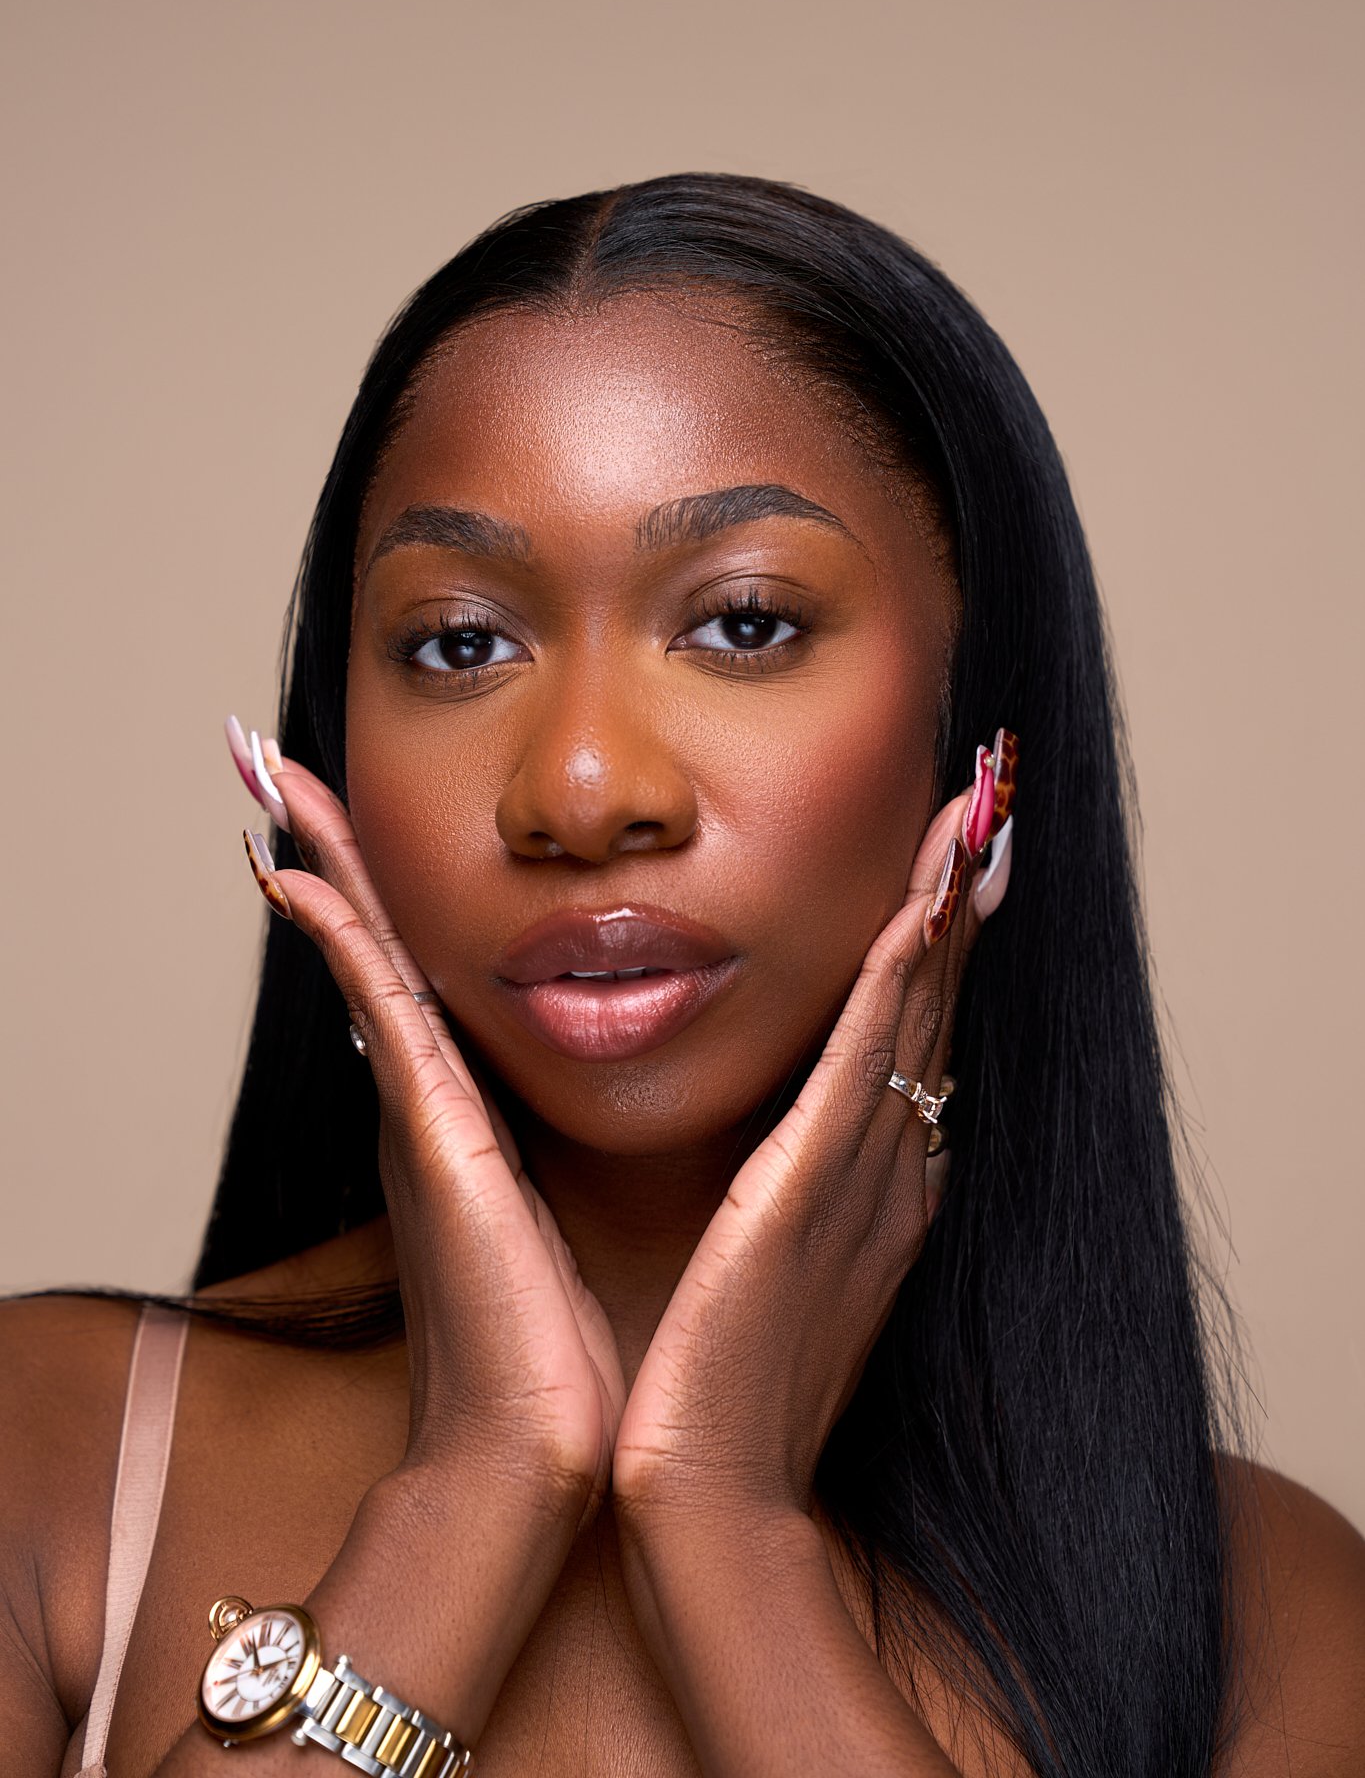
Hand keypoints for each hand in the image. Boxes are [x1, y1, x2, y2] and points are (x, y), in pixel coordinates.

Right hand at [228, 720, 625, 1519]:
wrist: (534, 1444)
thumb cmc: (552, 1335)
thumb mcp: (553, 1211)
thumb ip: (548, 1146)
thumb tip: (579, 1086)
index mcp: (465, 1112)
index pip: (424, 968)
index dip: (382, 887)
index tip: (344, 805)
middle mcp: (427, 1100)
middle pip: (381, 942)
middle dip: (332, 850)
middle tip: (271, 755)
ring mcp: (417, 1114)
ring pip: (369, 954)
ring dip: (323, 862)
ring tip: (272, 773)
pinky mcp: (428, 1138)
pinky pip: (379, 1012)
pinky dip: (338, 939)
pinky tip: (293, 876)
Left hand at [612, 736, 1013, 1526]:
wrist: (705, 1483)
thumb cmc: (721, 1381)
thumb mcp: (769, 1264)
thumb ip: (786, 1189)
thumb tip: (786, 1132)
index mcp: (872, 1190)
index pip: (911, 1045)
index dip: (935, 954)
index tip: (946, 872)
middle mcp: (889, 1173)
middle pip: (931, 1015)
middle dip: (956, 912)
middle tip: (982, 814)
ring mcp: (864, 1179)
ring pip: (915, 1019)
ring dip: (941, 917)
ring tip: (969, 825)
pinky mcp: (815, 1189)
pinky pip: (869, 1062)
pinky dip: (898, 980)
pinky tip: (915, 912)